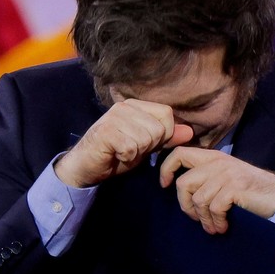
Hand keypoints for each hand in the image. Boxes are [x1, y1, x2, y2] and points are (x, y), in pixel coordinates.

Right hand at [55, 99, 192, 187]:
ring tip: (122, 151)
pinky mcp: (106, 131)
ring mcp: (114, 117)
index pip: (167, 114)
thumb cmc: (115, 155)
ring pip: (146, 138)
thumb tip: (189, 132)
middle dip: (149, 146)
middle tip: (130, 149)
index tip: (146, 144)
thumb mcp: (146, 147)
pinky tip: (115, 155)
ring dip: (136, 153)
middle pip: (159, 128)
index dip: (164, 135)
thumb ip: (166, 138)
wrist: (85, 167)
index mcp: (135, 105)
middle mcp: (124, 107)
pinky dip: (126, 158)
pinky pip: (132, 148)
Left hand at [158, 147, 274, 233]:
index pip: (179, 154)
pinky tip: (223, 227)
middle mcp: (218, 163)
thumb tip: (181, 189)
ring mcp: (227, 174)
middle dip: (186, 206)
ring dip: (204, 219)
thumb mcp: (225, 177)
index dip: (166, 169)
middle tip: (197, 218)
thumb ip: (206, 177)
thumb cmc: (249, 192)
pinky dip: (216, 222)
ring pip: (198, 200)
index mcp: (212, 157)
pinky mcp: (235, 188)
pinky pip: (214, 208)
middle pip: (183, 183)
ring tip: (213, 227)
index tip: (164, 185)